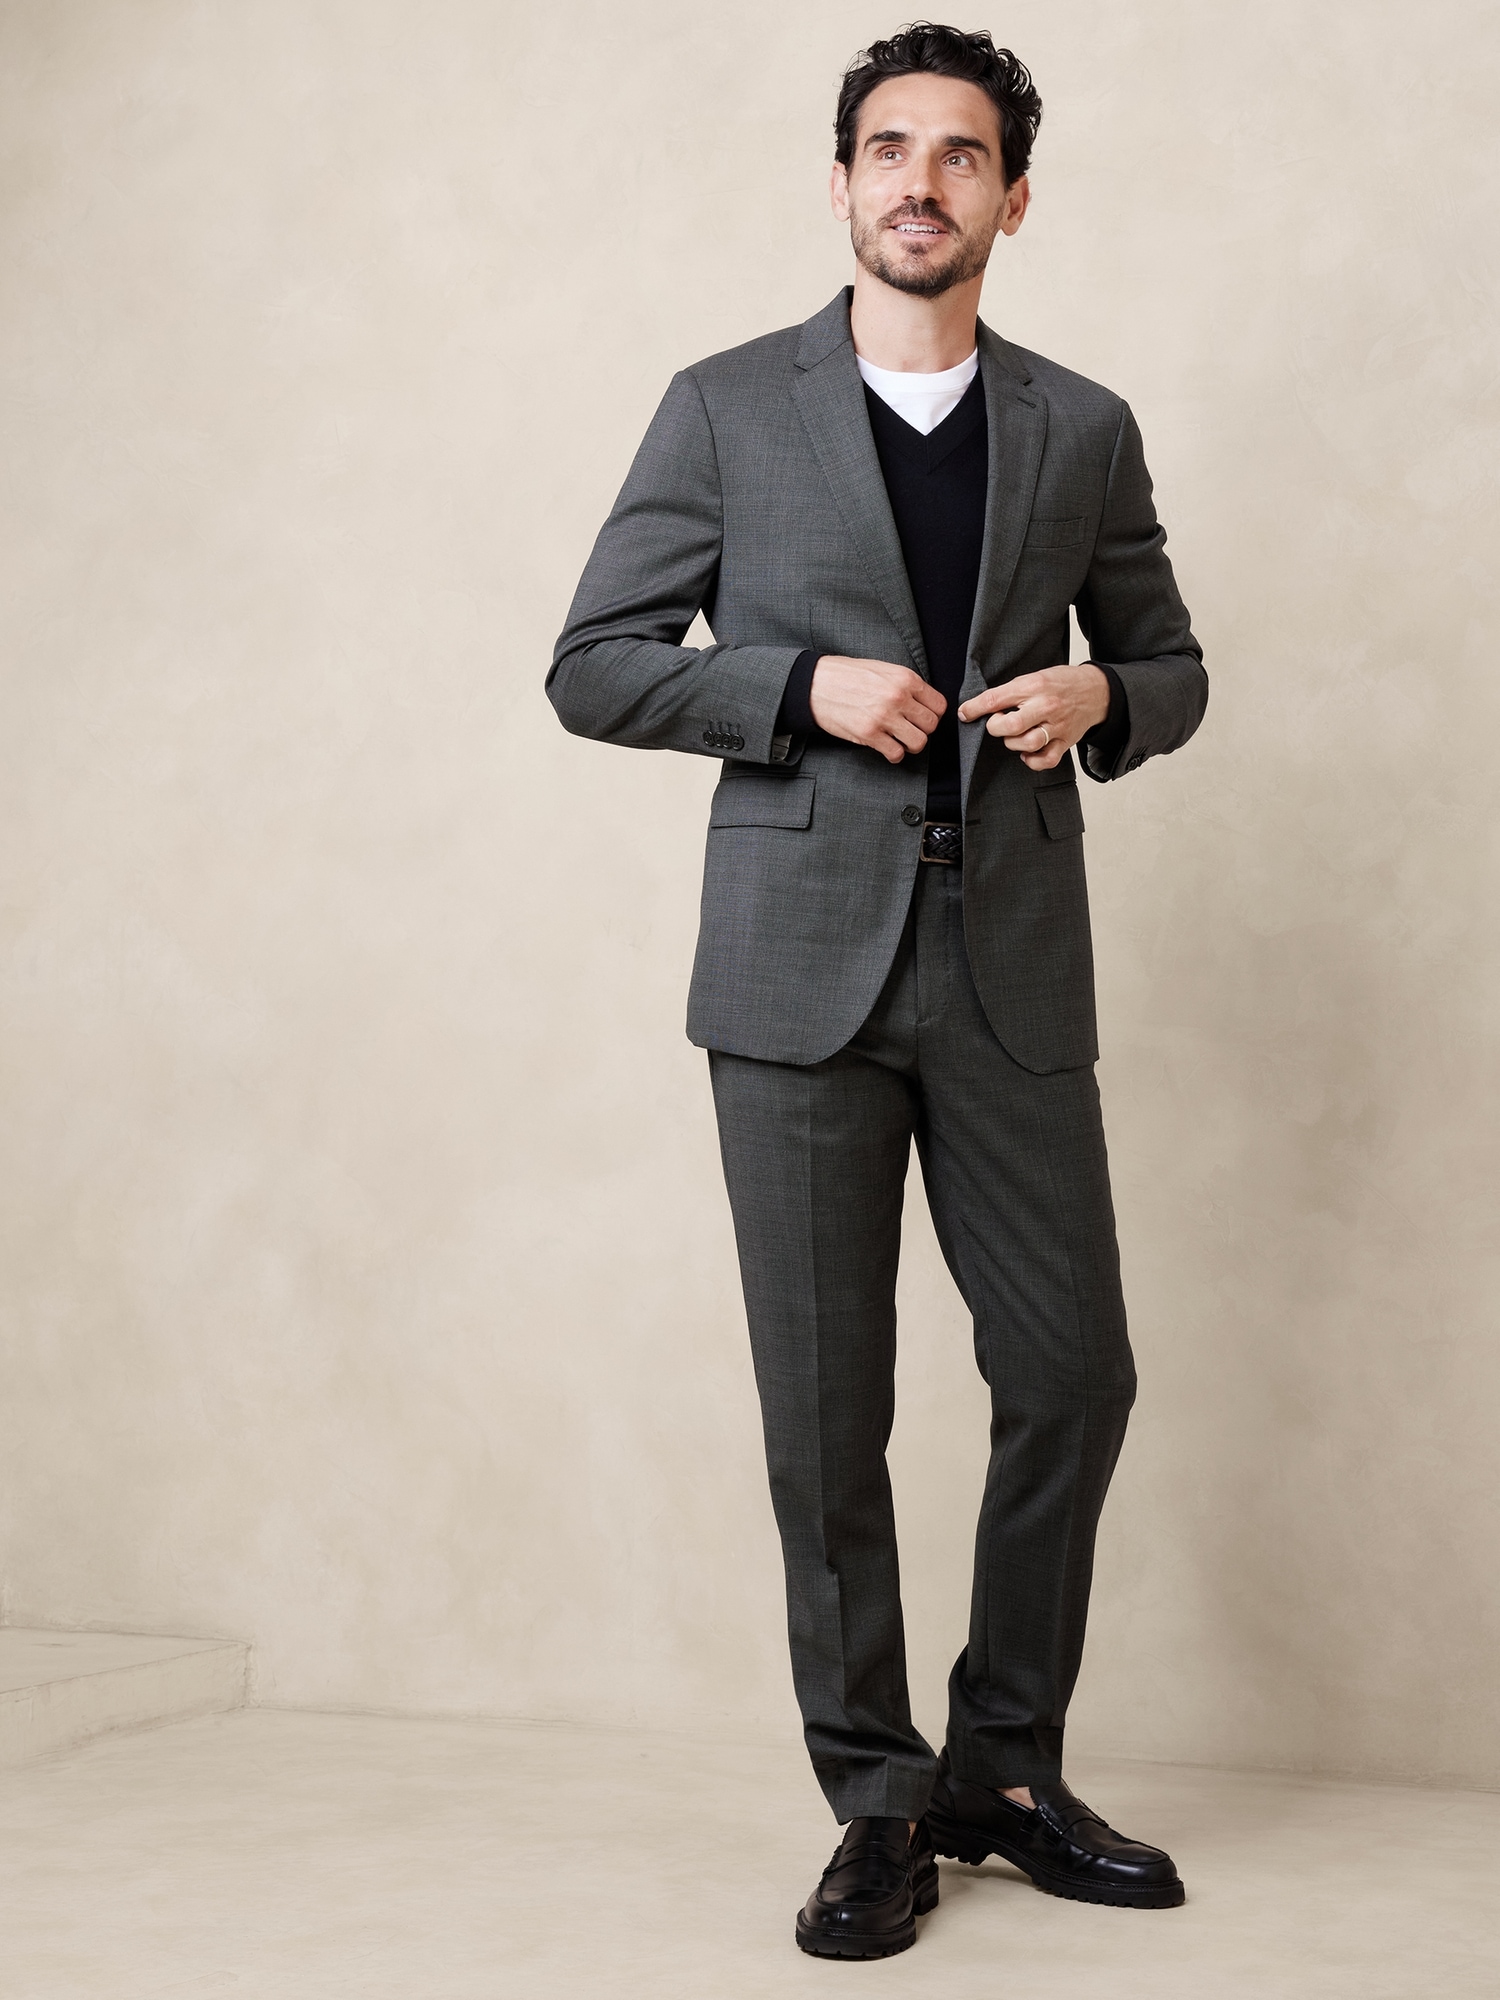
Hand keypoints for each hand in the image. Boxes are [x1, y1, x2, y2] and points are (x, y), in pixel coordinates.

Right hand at [810, 656, 945, 763]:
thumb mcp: (883, 669)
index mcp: (905, 678)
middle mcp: (898, 697)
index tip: (922, 717)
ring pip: (919, 743)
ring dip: (911, 745)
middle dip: (922, 730)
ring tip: (900, 740)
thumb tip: (924, 703)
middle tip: (910, 729)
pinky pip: (896, 754)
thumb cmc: (847, 675)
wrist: (817, 684)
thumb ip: (906, 685)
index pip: (939, 705)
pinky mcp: (869, 734)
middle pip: (931, 725)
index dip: (933, 714)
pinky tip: (886, 746)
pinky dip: (894, 754)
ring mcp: (884, 717)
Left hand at [957, 664, 1109, 770]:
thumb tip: (980, 706)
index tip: (965, 713)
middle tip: (997, 724)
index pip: (996, 699)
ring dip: (1013, 743)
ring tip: (1014, 736)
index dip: (974, 708)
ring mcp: (1057, 726)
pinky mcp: (1065, 742)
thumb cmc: (1061, 683)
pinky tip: (1026, 753)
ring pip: (1027, 743)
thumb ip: (1010, 692)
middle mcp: (1046, 706)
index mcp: (1034, 686)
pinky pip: (1045, 760)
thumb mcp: (1034, 677)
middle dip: (996, 728)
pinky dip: (1031, 760)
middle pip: (1011, 726)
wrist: (1097, 691)